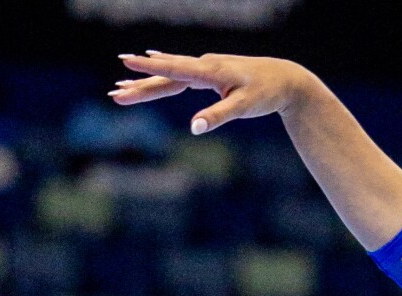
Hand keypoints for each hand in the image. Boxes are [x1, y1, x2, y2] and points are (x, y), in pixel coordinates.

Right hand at [108, 50, 311, 134]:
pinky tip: (154, 61)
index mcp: (210, 71)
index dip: (149, 70)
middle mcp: (205, 65)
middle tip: (115, 93)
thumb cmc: (266, 93)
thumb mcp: (244, 107)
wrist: (286, 79)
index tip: (126, 65)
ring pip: (172, 72)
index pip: (174, 70)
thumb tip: (194, 128)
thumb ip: (218, 116)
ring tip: (123, 82)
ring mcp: (207, 67)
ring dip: (149, 78)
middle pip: (167, 75)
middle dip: (141, 84)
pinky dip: (164, 70)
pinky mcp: (212, 71)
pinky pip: (182, 71)